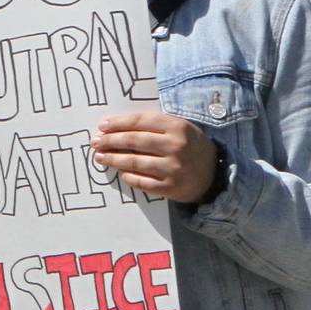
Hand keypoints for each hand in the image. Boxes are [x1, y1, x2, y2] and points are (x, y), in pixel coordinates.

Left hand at [92, 110, 217, 202]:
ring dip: (113, 159)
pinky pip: (141, 182)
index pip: (140, 121)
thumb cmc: (190, 146)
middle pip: (134, 141)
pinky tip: (120, 172)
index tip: (103, 126)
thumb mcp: (179, 128)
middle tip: (96, 142)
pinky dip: (128, 176)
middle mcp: (176, 147)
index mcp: (178, 127)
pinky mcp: (170, 188)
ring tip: (100, 157)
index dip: (118, 123)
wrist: (214, 175)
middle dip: (110, 140)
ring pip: (134, 162)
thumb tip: (117, 127)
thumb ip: (154, 125)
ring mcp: (173, 169)